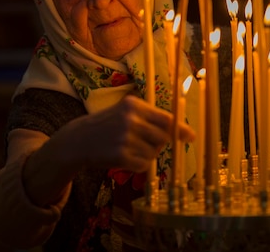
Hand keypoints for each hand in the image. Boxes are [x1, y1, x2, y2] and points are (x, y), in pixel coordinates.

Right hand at [62, 95, 194, 172]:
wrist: (78, 139)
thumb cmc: (108, 125)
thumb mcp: (126, 112)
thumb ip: (150, 118)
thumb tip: (180, 130)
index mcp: (134, 105)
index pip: (165, 118)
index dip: (180, 129)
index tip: (191, 136)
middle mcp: (131, 119)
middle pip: (162, 137)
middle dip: (157, 143)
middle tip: (141, 142)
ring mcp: (126, 137)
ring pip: (153, 153)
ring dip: (146, 155)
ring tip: (128, 148)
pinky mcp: (121, 155)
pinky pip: (143, 164)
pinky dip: (138, 164)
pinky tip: (124, 158)